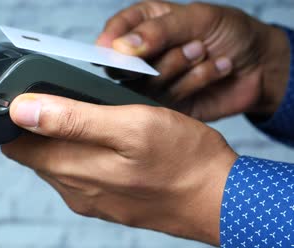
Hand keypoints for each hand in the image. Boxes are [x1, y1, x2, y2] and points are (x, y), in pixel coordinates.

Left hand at [1, 93, 237, 245]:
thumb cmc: (182, 160)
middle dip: (45, 128)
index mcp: (71, 170)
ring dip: (68, 141)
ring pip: (59, 164)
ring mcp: (90, 201)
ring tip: (99, 122)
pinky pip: (81, 177)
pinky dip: (86, 157)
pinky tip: (113, 146)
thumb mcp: (129, 125)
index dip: (19, 120)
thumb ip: (72, 120)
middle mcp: (74, 191)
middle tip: (77, 104)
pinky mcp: (106, 204)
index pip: (16, 147)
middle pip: (36, 155)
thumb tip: (21, 112)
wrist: (219, 201)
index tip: (36, 99)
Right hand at [96, 1, 290, 120]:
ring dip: (181, 66)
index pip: (113, 33)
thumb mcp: (197, 18)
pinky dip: (195, 82)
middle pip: (124, 65)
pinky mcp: (167, 106)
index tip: (114, 49)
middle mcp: (143, 56)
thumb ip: (158, 31)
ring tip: (206, 52)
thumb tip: (120, 47)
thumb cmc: (228, 32)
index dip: (110, 42)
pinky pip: (168, 100)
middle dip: (156, 57)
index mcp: (143, 25)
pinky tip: (218, 69)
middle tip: (193, 45)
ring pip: (148, 83)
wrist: (260, 65)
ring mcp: (153, 84)